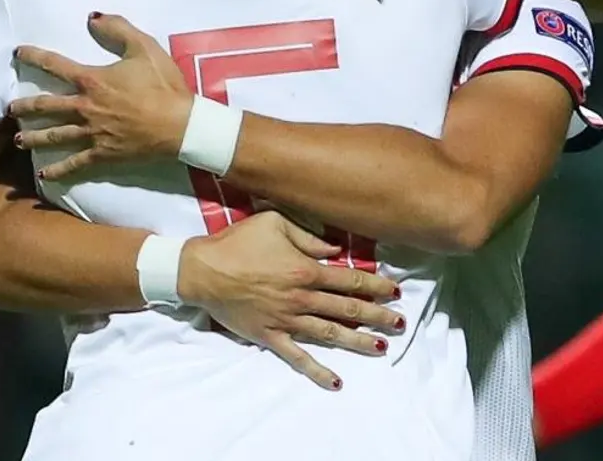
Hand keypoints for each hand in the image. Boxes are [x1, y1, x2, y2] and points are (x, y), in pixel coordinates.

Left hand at [11, 13, 192, 181]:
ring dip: (33, 137)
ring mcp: (91, 133)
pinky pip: (74, 163)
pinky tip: (44, 175)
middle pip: (45, 106)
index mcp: (92, 80)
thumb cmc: (164, 85)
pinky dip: (58, 170)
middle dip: (24, 106)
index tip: (18, 53)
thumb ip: (117, 29)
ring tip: (18, 139)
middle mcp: (85, 107)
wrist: (180, 124)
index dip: (34, 56)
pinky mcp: (102, 153)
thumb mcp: (145, 48)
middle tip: (10, 108)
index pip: (55, 65)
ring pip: (54, 136)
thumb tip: (92, 17)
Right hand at [178, 211, 403, 389]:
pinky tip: (336, 381)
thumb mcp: (275, 223)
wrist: (201, 270)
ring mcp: (286, 320)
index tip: (395, 292)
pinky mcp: (270, 336)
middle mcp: (301, 298)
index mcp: (305, 269)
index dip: (375, 286)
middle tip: (401, 323)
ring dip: (358, 342)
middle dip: (377, 316)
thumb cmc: (237, 242)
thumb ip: (309, 236)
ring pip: (330, 334)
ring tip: (383, 348)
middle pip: (347, 309)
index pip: (349, 280)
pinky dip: (317, 370)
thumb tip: (335, 249)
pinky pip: (298, 357)